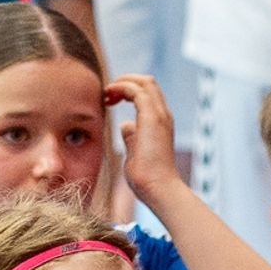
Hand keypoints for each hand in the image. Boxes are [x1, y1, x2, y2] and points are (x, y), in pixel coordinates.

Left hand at [106, 74, 180, 205]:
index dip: (128, 90)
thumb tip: (125, 126)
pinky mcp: (152, 118)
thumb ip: (131, 137)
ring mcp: (160, 115)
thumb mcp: (135, 153)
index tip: (111, 99)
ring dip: (123, 81)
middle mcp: (163, 115)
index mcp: (160, 122)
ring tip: (107, 91)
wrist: (159, 189)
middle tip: (107, 92)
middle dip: (126, 80)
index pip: (147, 94)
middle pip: (148, 83)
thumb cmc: (147, 178)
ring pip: (145, 82)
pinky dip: (122, 87)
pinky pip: (137, 91)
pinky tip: (109, 95)